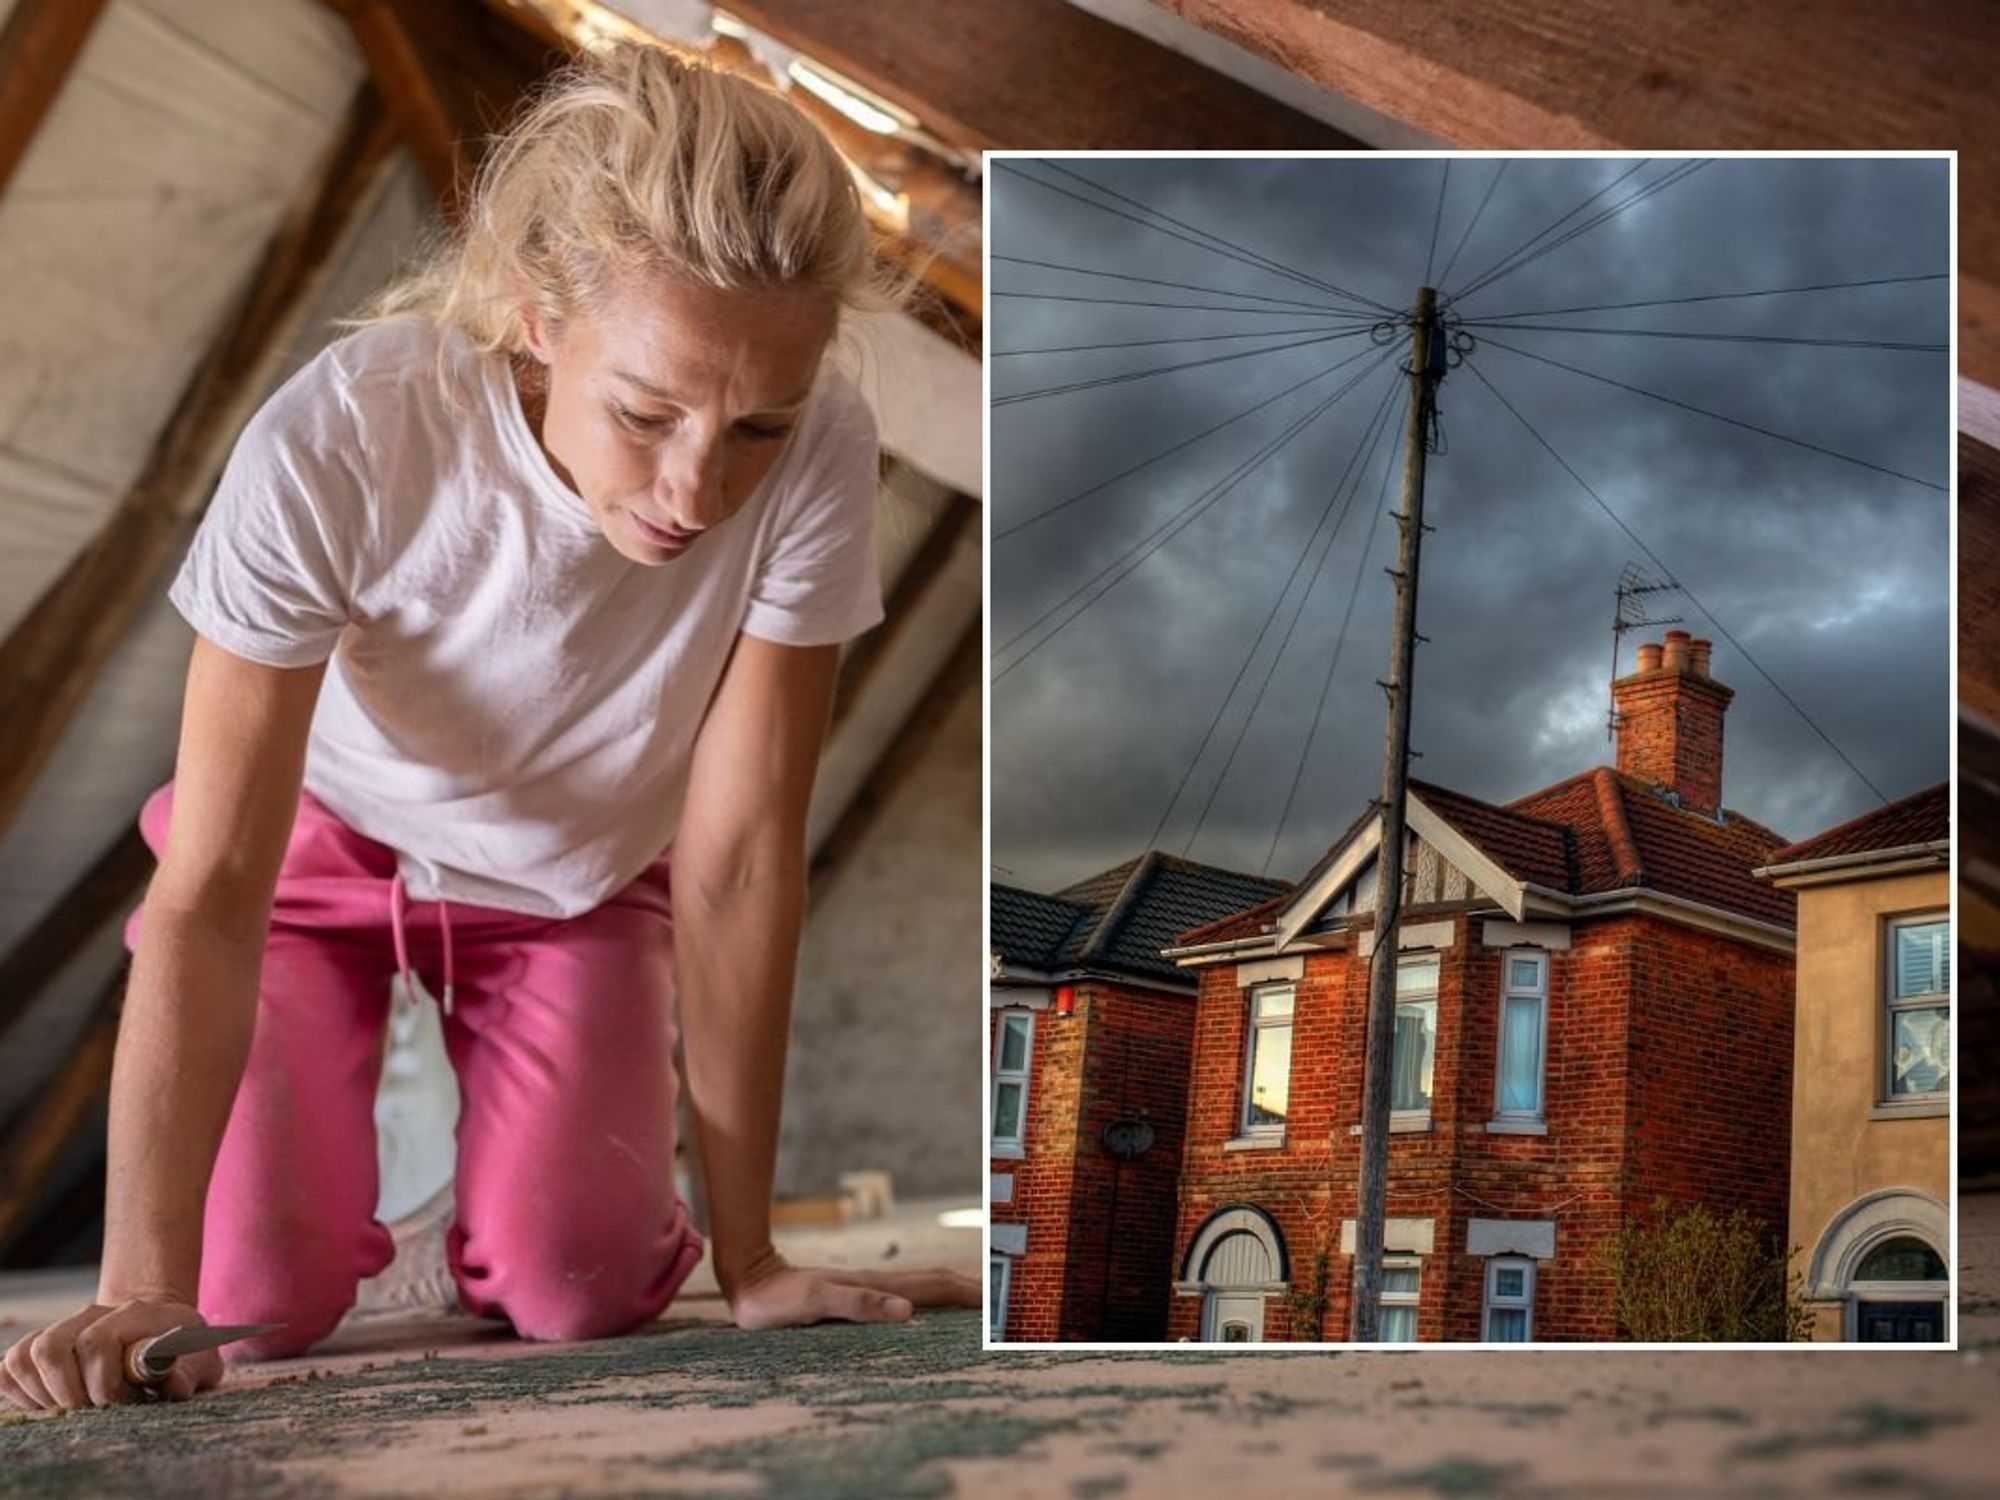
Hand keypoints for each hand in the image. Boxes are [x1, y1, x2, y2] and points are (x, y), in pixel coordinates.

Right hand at [0, 1299, 222, 1410]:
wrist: (159, 1331)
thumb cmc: (183, 1352)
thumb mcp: (200, 1359)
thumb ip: (190, 1372)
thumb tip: (171, 1386)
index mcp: (132, 1314)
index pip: (96, 1342)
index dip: (104, 1383)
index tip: (124, 1402)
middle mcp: (91, 1314)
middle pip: (51, 1348)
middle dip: (69, 1393)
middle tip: (94, 1411)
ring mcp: (63, 1328)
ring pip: (25, 1356)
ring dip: (43, 1394)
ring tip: (74, 1407)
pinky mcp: (41, 1346)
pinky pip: (10, 1365)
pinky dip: (22, 1391)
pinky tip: (52, 1403)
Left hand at [723, 1248, 980, 1331]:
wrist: (749, 1280)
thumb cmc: (777, 1298)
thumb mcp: (817, 1301)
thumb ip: (859, 1303)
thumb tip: (908, 1310)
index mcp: (876, 1285)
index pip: (934, 1284)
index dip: (969, 1291)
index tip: (1000, 1301)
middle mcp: (878, 1285)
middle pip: (936, 1284)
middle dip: (971, 1291)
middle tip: (1005, 1304)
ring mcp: (867, 1290)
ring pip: (921, 1290)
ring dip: (952, 1296)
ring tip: (979, 1307)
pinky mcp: (854, 1299)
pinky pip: (901, 1300)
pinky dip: (925, 1305)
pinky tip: (925, 1315)